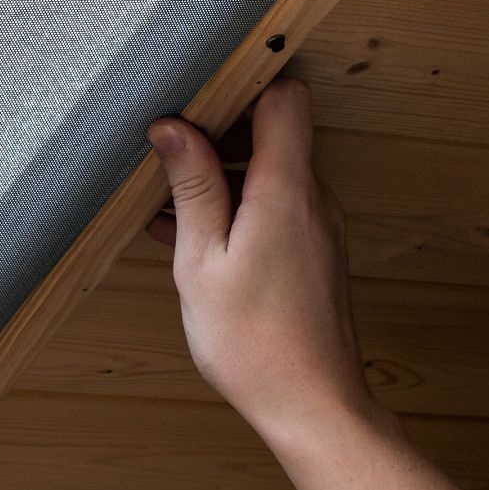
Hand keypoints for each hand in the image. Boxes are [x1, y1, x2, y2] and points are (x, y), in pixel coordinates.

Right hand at [143, 79, 377, 446]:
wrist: (313, 407)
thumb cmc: (253, 342)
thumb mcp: (201, 260)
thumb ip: (192, 187)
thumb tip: (173, 127)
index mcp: (285, 190)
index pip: (285, 97)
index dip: (244, 82)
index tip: (197, 94)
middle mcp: (313, 199)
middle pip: (276, 130)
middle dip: (220, 133)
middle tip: (168, 156)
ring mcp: (319, 226)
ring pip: (272, 170)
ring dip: (223, 176)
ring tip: (169, 207)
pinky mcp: (317, 252)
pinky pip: (277, 206)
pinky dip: (238, 207)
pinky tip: (193, 238)